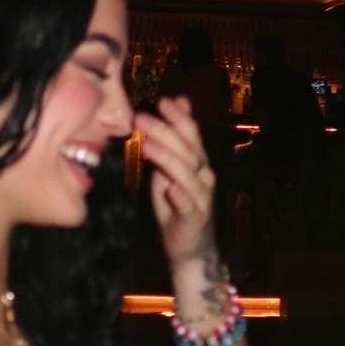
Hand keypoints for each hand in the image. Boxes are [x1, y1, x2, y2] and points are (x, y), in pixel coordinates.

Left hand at [135, 96, 215, 269]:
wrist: (190, 244)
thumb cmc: (177, 203)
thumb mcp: (172, 167)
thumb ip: (173, 139)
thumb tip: (176, 102)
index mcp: (197, 161)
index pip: (190, 134)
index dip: (177, 117)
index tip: (161, 101)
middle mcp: (203, 176)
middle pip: (186, 150)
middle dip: (164, 132)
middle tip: (141, 118)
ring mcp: (201, 197)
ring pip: (187, 175)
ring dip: (168, 159)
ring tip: (148, 146)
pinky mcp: (194, 218)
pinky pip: (188, 206)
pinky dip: (181, 196)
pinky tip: (171, 188)